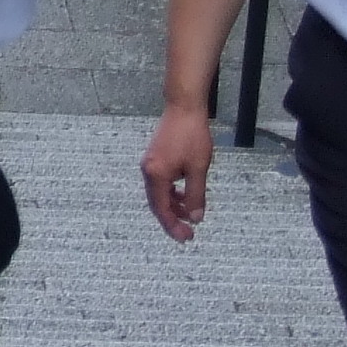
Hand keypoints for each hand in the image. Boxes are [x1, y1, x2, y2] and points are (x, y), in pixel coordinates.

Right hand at [141, 102, 215, 240]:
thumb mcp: (198, 169)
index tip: (186, 237)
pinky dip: (172, 193)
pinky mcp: (155, 158)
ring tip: (191, 213)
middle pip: (157, 202)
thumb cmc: (192, 137)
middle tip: (189, 232)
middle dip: (172, 219)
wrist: (184, 109)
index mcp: (156, 174)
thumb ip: (195, 195)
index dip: (173, 225)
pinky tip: (185, 193)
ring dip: (174, 205)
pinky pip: (161, 183)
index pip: (161, 208)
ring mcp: (150, 163)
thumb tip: (196, 218)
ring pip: (159, 193)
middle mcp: (148, 170)